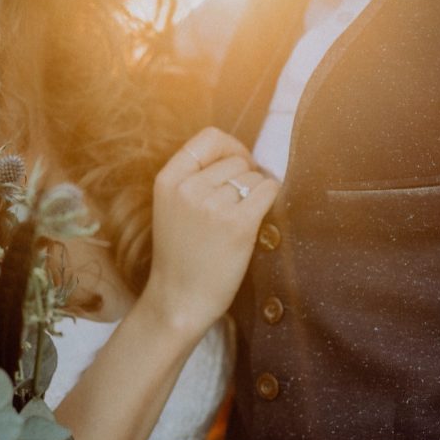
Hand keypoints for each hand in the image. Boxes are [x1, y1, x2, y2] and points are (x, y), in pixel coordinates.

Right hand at [143, 127, 279, 337]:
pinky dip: (271, 201)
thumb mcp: (171, 209)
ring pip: (255, 176)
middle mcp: (188, 188)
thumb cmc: (180, 258)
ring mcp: (212, 206)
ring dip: (257, 194)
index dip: (230, 148)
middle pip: (236, 160)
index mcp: (168, 180)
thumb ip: (194, 179)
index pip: (208, 138)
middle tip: (241, 204)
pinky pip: (268, 191)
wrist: (178, 301)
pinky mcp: (238, 225)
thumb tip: (241, 157)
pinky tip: (259, 220)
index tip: (237, 166)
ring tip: (243, 219)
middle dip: (246, 177)